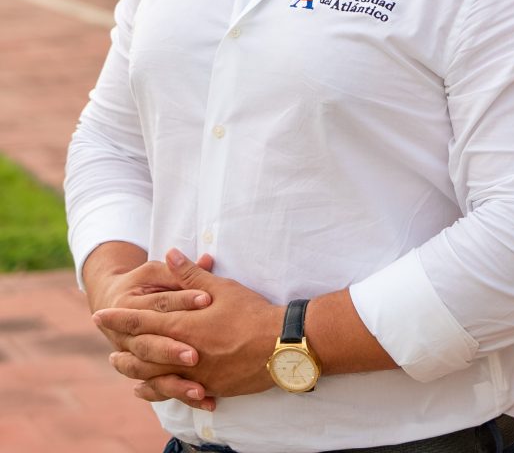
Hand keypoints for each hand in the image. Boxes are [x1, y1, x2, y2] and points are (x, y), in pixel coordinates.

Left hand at [94, 249, 282, 405]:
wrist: (280, 346)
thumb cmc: (252, 313)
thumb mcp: (222, 289)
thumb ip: (191, 275)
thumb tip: (169, 254)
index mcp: (183, 326)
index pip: (142, 321)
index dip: (119, 318)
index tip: (99, 315)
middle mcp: (183, 354)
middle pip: (142, 353)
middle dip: (121, 344)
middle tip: (106, 341)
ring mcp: (195, 374)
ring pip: (154, 376)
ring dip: (133, 370)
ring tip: (120, 365)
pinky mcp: (209, 387)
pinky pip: (174, 392)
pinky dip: (156, 390)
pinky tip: (147, 390)